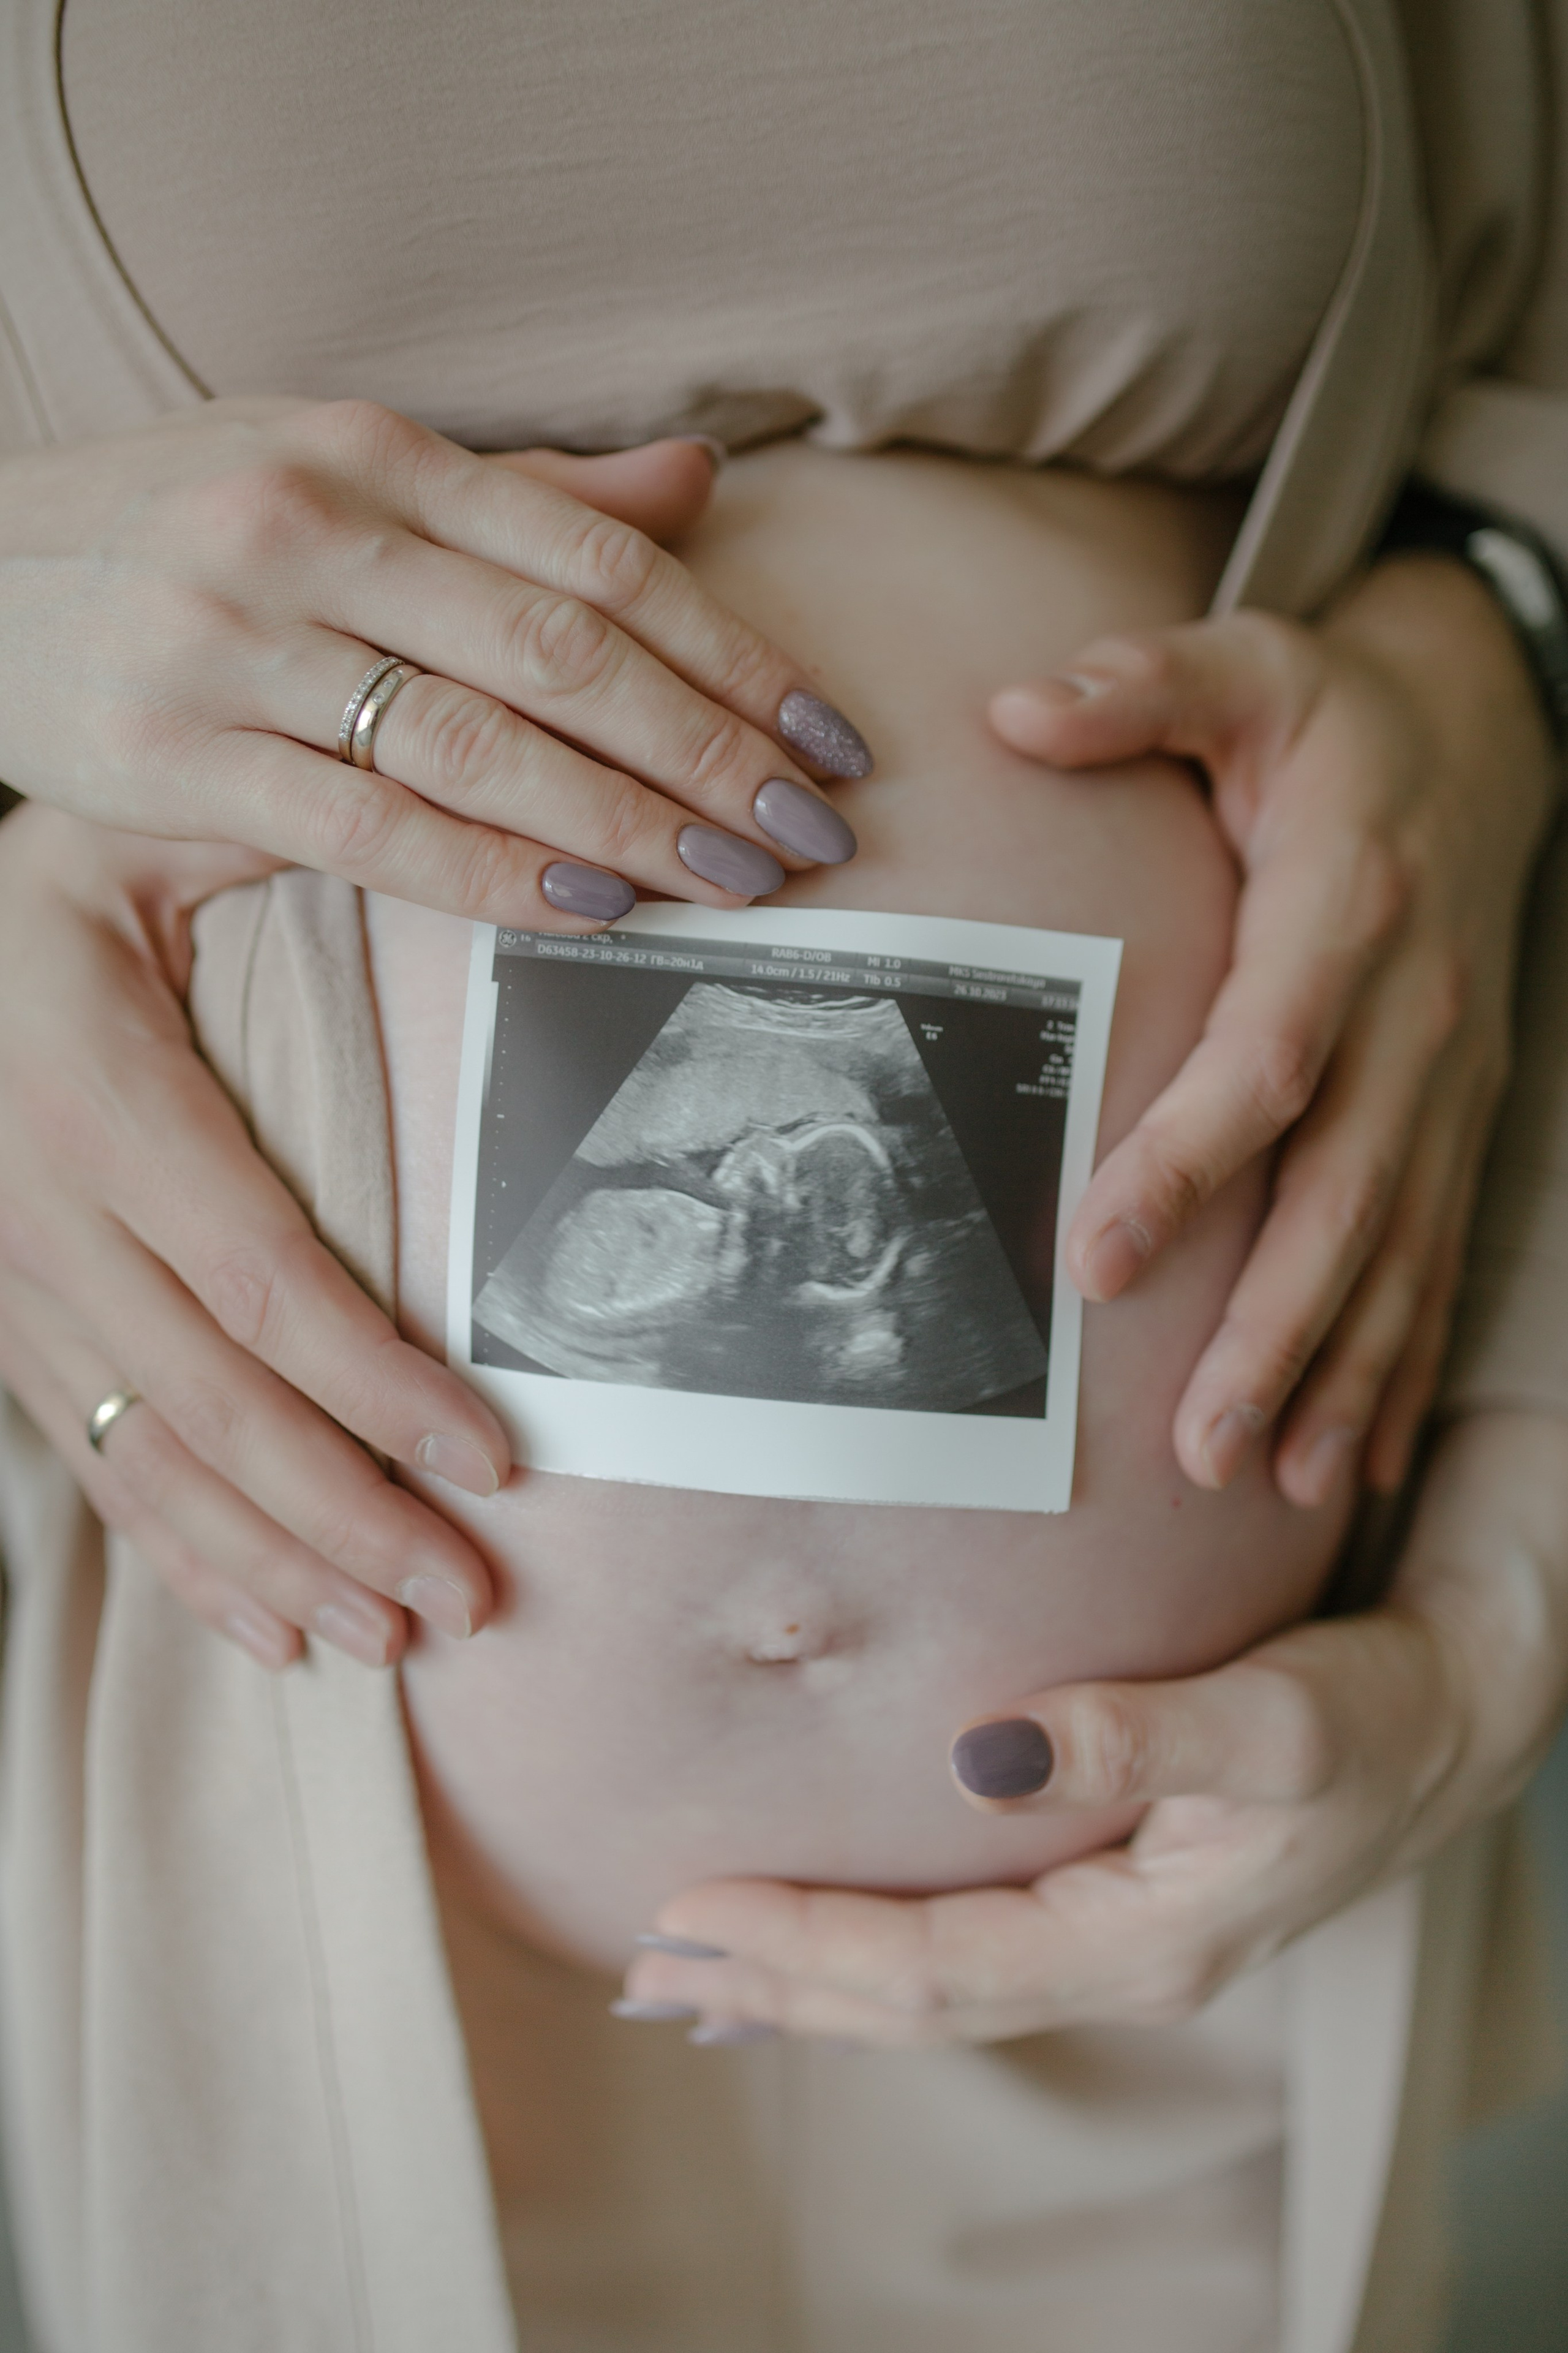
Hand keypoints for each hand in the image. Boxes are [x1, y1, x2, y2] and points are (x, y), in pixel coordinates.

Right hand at [0, 405, 866, 924]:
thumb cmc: (194, 520)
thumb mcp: (348, 467)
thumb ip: (523, 494)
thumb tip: (695, 484)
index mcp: (376, 451)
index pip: (599, 562)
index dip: (734, 656)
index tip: (825, 736)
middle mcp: (310, 528)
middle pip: (561, 655)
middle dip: (707, 754)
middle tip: (810, 831)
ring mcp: (234, 642)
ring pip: (476, 745)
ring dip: (627, 824)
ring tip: (732, 879)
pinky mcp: (174, 754)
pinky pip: (366, 827)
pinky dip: (489, 873)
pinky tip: (588, 906)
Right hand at [0, 801, 509, 1670]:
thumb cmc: (44, 887)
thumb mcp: (143, 835)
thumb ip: (283, 848)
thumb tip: (465, 851)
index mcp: (99, 1106)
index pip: (259, 1277)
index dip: (375, 1379)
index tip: (490, 1457)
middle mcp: (46, 1220)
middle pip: (217, 1403)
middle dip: (348, 1516)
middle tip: (472, 1599)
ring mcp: (16, 1293)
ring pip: (154, 1461)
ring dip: (277, 1566)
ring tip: (395, 1640)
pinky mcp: (12, 1336)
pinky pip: (99, 1468)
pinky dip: (185, 1560)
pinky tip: (269, 1631)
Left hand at [622, 1411, 1567, 2042]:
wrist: (1457, 1712)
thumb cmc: (1373, 1710)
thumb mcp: (1269, 1722)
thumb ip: (1130, 1737)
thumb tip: (979, 1748)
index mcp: (1142, 1938)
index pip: (938, 1972)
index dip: (811, 1947)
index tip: (696, 1910)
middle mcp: (1118, 1957)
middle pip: (914, 2004)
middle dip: (778, 1987)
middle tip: (644, 1970)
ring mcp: (1117, 1936)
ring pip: (934, 1985)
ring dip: (811, 1981)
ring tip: (696, 1977)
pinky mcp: (1115, 1894)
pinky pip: (968, 1949)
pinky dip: (876, 1952)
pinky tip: (824, 1946)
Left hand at [987, 559, 1555, 1501]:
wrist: (1485, 731)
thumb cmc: (1331, 717)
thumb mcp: (1245, 667)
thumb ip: (1138, 683)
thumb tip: (1012, 707)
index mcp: (1346, 909)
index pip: (1264, 1058)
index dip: (1186, 1161)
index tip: (1095, 1260)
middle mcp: (1411, 1013)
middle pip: (1343, 1191)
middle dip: (1278, 1327)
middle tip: (1200, 1444)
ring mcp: (1450, 1076)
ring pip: (1399, 1246)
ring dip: (1344, 1370)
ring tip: (1280, 1482)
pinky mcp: (1463, 1113)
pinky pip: (1439, 1251)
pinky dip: (1405, 1357)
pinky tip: (1367, 1458)